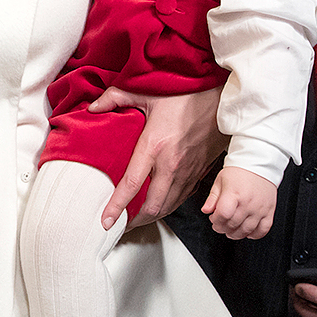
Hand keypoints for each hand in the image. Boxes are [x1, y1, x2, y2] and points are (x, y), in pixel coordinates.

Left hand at [87, 86, 226, 228]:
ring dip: (151, 217)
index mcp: (154, 146)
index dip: (117, 206)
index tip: (106, 221)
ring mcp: (188, 170)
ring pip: (169, 206)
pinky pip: (182, 197)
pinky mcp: (199, 172)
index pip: (131, 184)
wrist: (223, 98)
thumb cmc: (187, 93)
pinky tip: (159, 205)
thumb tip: (93, 106)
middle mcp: (172, 164)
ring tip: (135, 220)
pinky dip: (169, 206)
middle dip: (134, 221)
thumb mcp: (146, 92)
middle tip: (118, 224)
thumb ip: (116, 98)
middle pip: (152, 206)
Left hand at [202, 166, 276, 238]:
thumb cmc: (240, 172)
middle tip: (221, 224)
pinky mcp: (269, 211)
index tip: (214, 219)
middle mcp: (248, 202)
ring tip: (231, 229)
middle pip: (233, 225)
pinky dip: (254, 234)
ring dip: (235, 234)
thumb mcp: (220, 181)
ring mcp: (260, 208)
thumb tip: (206, 210)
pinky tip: (247, 231)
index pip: (223, 215)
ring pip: (246, 230)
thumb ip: (212, 198)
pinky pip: (263, 230)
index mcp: (234, 193)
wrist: (259, 164)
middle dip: (223, 228)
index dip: (215, 221)